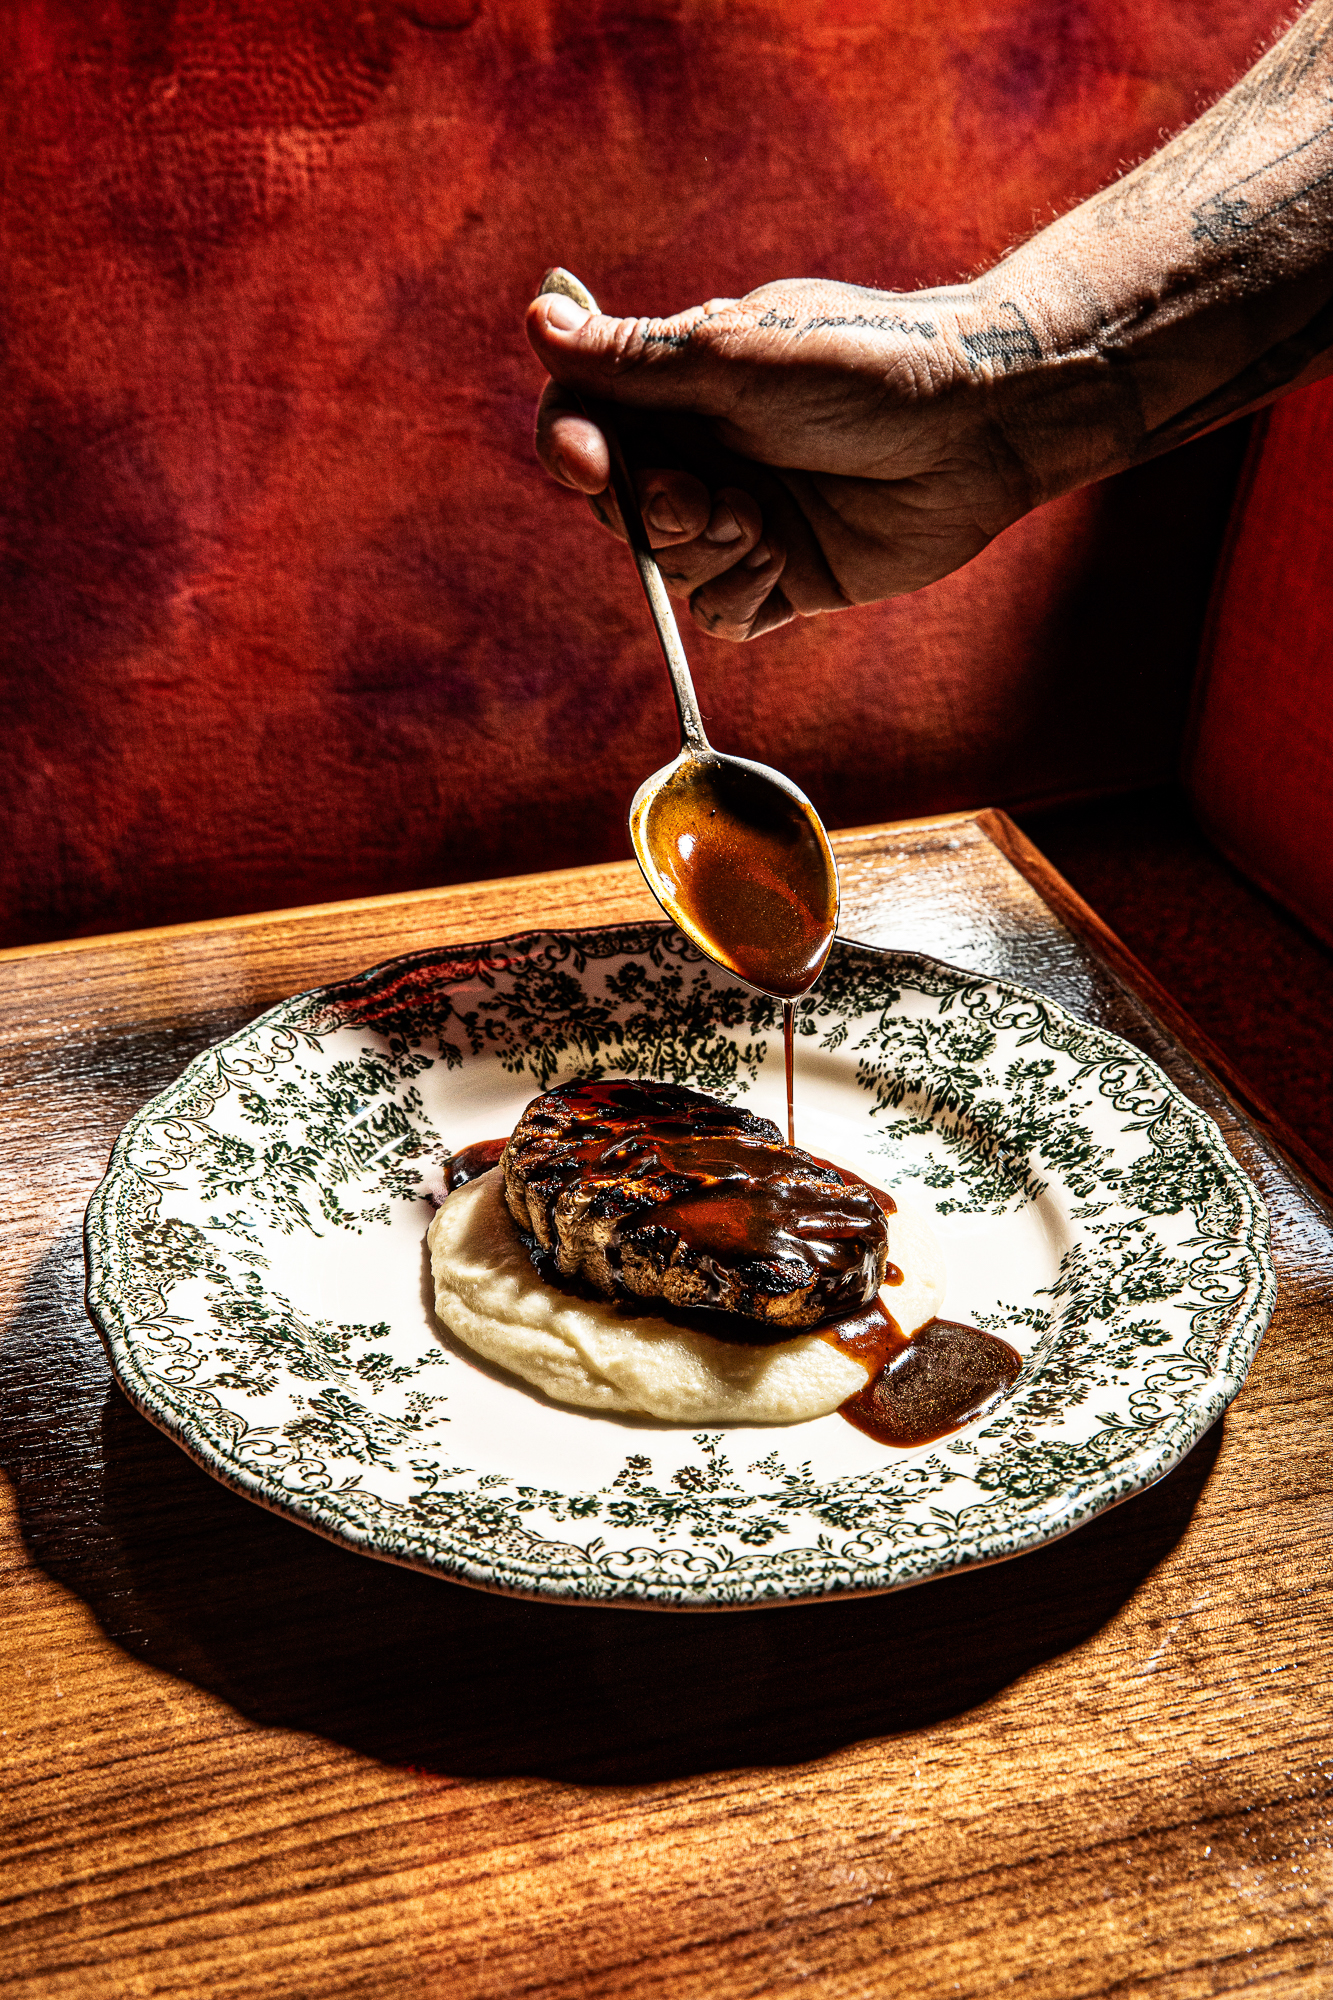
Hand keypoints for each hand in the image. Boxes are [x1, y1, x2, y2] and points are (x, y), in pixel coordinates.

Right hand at [527, 277, 1046, 640]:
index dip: (570, 449)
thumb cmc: (863, 365)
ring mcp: (745, 517)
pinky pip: (721, 613)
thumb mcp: (735, 355)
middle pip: (620, 507)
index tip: (589, 463)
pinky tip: (779, 564)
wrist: (978, 422)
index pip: (584, 421)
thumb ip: (632, 358)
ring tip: (760, 521)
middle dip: (651, 511)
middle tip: (705, 497)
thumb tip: (537, 319)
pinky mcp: (787, 576)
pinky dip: (737, 595)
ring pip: (669, 568)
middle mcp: (706, 451)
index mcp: (681, 385)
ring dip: (703, 552)